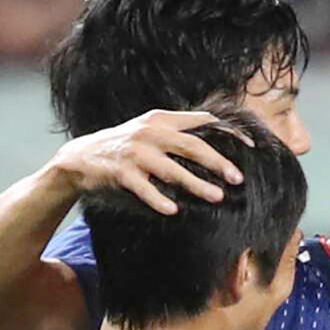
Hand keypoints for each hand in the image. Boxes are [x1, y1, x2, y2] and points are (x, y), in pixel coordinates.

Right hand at [48, 109, 244, 213]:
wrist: (79, 159)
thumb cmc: (125, 150)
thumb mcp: (151, 135)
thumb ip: (179, 137)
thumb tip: (218, 151)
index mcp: (162, 119)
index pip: (201, 121)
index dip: (227, 131)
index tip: (250, 146)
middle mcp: (150, 131)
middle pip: (191, 145)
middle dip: (217, 161)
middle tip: (238, 178)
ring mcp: (134, 151)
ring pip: (171, 168)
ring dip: (196, 184)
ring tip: (216, 196)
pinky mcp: (119, 171)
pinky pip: (143, 187)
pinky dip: (157, 199)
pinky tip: (172, 209)